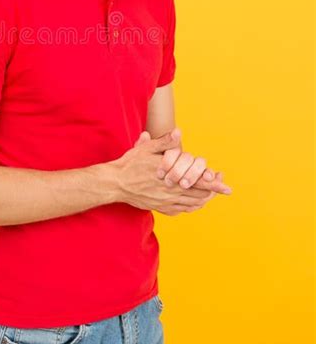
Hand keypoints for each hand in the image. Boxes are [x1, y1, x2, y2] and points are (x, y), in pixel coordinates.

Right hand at [110, 130, 230, 211]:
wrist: (115, 183)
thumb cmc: (131, 164)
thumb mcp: (146, 149)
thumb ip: (164, 143)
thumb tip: (178, 133)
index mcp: (171, 177)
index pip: (198, 182)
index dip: (213, 184)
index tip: (227, 186)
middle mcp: (170, 192)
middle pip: (199, 196)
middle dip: (213, 191)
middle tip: (222, 187)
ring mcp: (165, 202)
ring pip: (192, 204)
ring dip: (204, 200)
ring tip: (212, 194)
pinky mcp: (160, 207)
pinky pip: (181, 210)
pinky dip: (192, 207)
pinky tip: (195, 203)